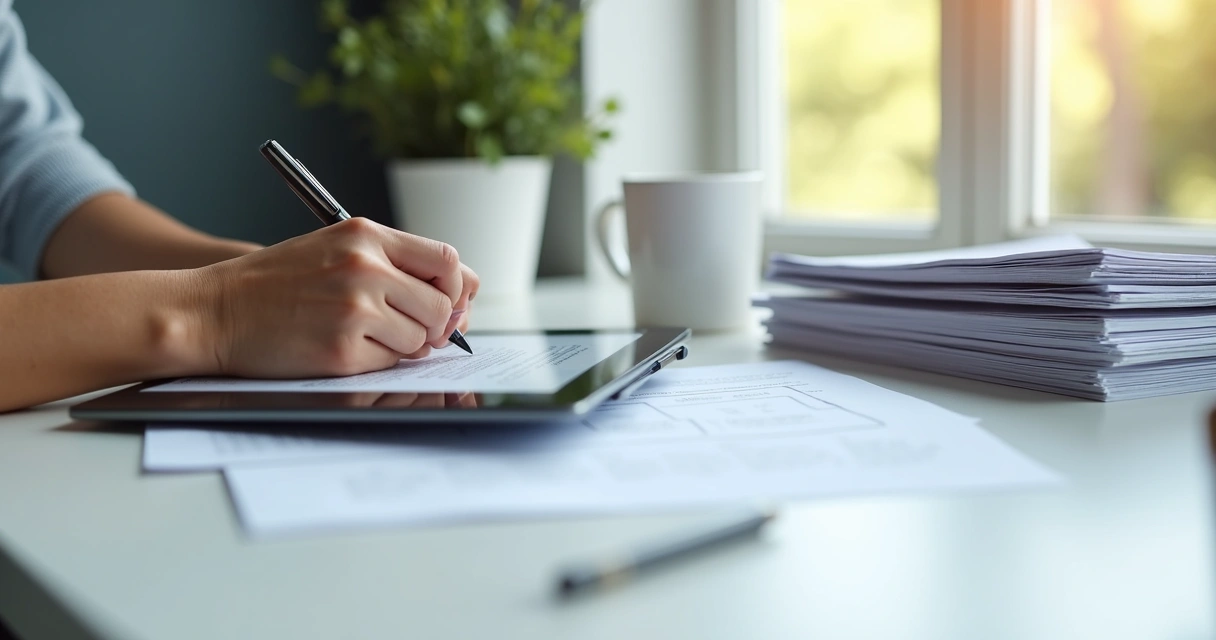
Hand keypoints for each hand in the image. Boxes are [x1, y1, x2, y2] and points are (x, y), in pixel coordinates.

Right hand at [192, 217, 479, 377]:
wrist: (213, 312)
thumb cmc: (273, 284)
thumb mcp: (334, 250)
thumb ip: (392, 264)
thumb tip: (456, 302)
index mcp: (365, 236)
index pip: (447, 260)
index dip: (458, 288)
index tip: (451, 305)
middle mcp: (365, 267)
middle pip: (442, 305)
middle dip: (434, 326)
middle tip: (410, 332)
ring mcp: (355, 308)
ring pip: (420, 339)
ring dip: (402, 346)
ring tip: (360, 335)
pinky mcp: (342, 350)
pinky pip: (389, 363)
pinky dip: (374, 363)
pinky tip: (340, 348)